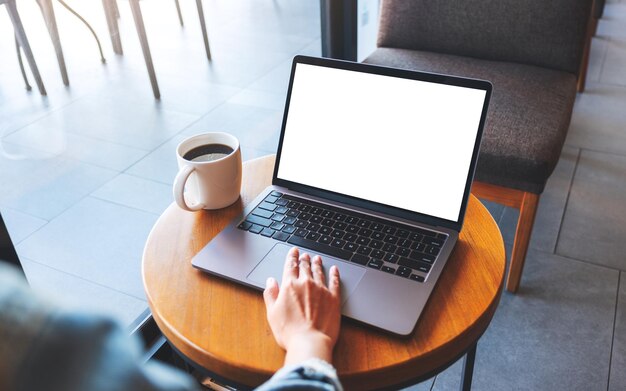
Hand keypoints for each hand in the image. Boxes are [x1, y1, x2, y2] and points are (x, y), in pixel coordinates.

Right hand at [263, 247, 340, 365]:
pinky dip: (334, 274)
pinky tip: (334, 269)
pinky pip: (334, 281)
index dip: (292, 256)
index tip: (294, 251)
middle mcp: (306, 284)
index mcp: (290, 286)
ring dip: (317, 264)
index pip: (290, 265)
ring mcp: (321, 290)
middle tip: (305, 255)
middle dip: (304, 259)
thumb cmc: (289, 332)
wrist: (309, 342)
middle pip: (305, 267)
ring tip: (317, 259)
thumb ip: (271, 294)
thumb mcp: (272, 313)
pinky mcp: (333, 298)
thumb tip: (270, 281)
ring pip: (319, 271)